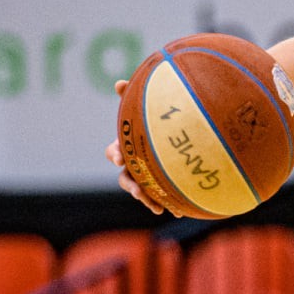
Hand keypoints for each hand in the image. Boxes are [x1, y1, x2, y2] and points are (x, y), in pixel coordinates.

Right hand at [106, 78, 169, 215]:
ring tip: (155, 207)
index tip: (119, 158)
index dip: (114, 154)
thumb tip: (119, 82)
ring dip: (146, 199)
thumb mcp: (148, 107)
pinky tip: (177, 210)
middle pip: (125, 178)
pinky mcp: (163, 186)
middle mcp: (135, 164)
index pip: (113, 151)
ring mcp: (148, 177)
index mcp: (128, 147)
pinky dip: (167, 204)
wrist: (180, 137)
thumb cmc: (159, 119)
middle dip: (130, 185)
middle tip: (138, 190)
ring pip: (142, 191)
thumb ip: (134, 97)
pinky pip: (162, 197)